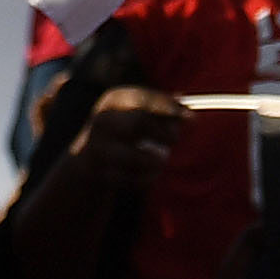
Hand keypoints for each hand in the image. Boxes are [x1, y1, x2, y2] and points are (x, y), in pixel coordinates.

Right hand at [65, 84, 186, 194]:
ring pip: (132, 156)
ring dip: (153, 161)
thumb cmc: (125, 130)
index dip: (170, 109)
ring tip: (162, 161)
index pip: (144, 99)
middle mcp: (103, 120)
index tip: (192, 119)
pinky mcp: (96, 172)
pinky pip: (127, 179)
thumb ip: (164, 111)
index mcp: (115, 100)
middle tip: (176, 140)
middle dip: (163, 133)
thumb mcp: (138, 112)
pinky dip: (144, 179)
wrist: (87, 158)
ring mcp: (97, 147)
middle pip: (138, 122)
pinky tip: (151, 176)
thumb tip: (190, 116)